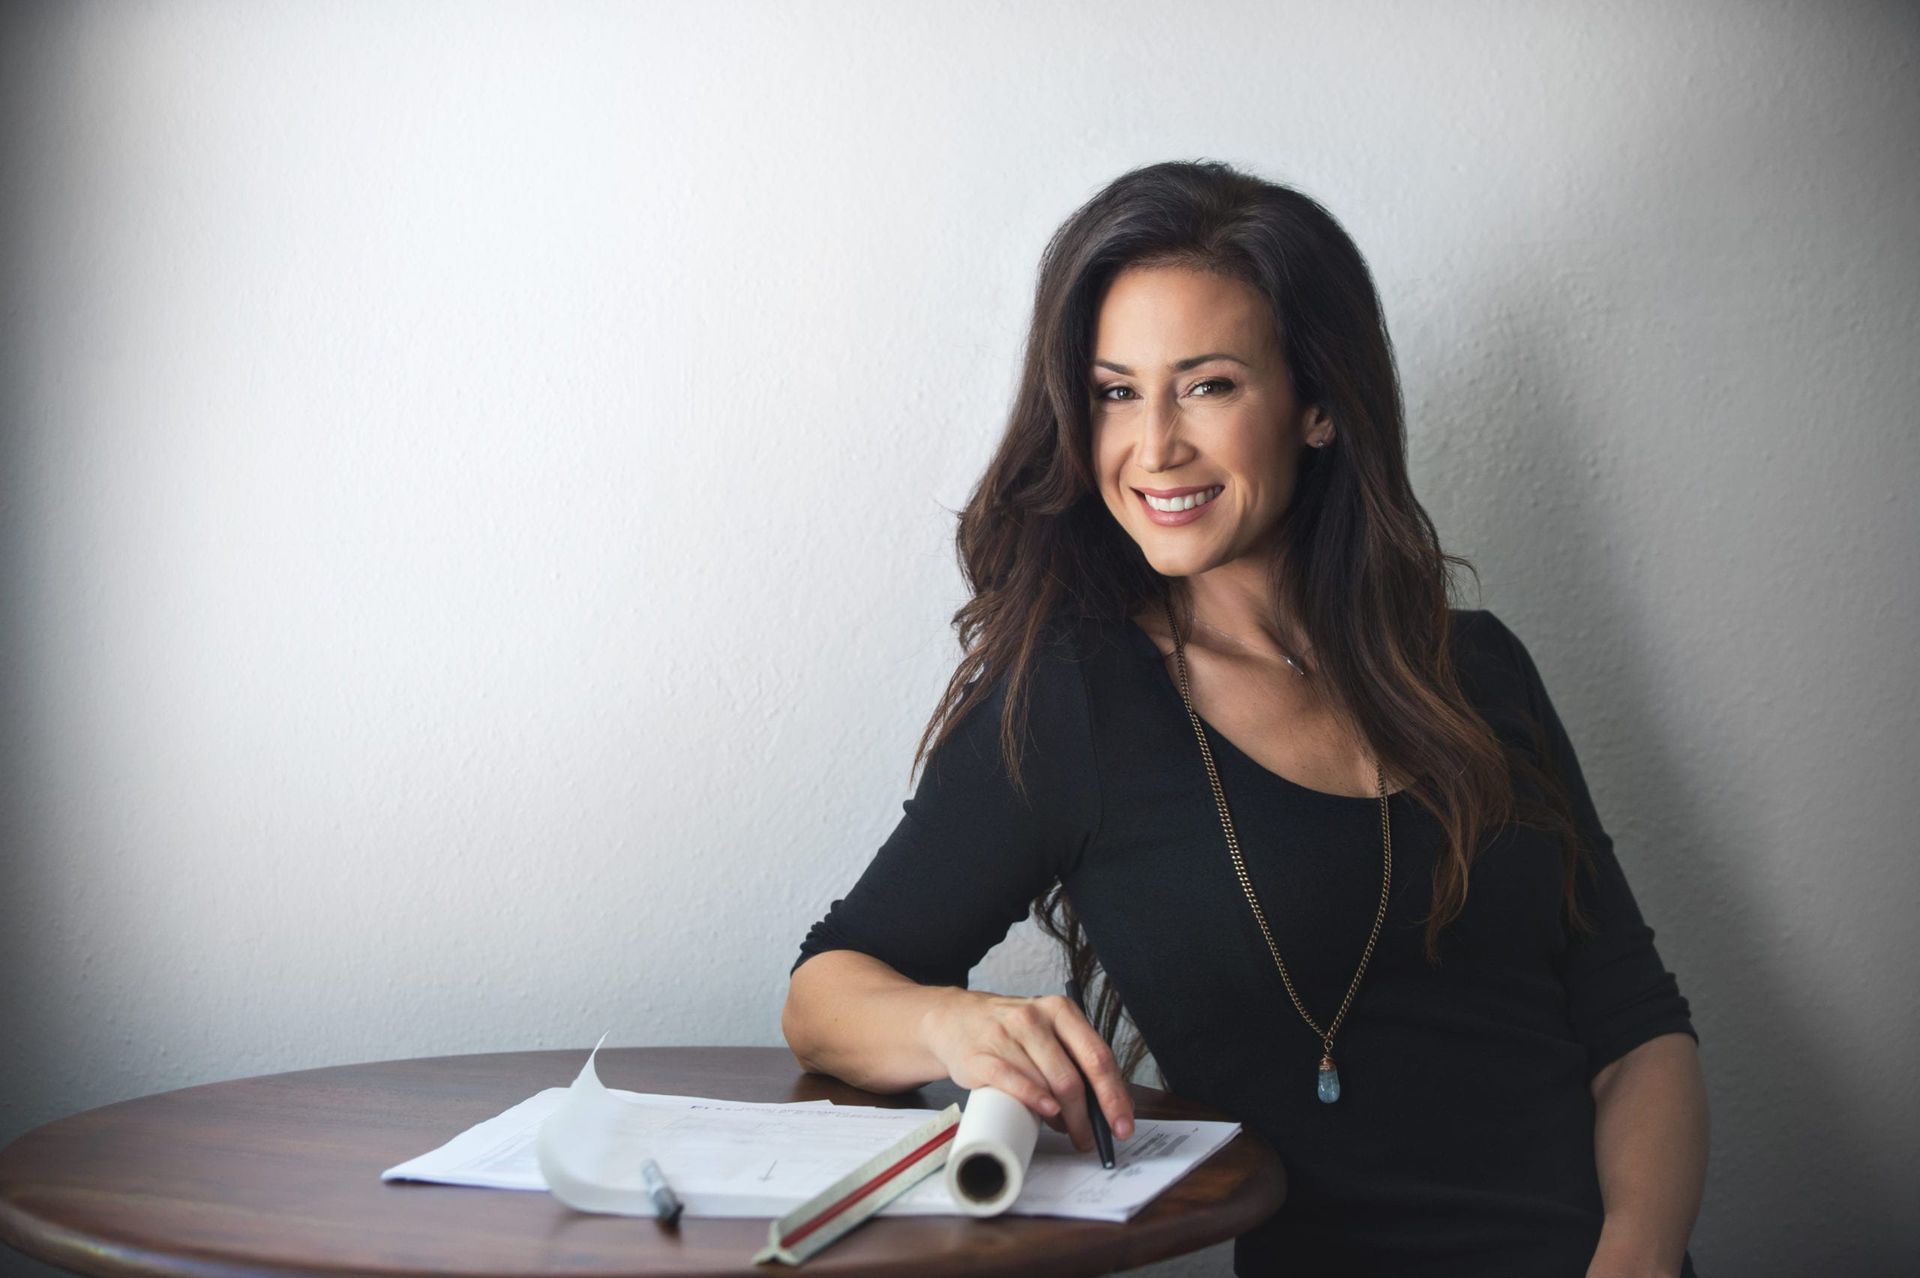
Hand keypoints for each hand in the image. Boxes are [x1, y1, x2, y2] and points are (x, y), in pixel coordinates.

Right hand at [918, 989, 1135, 1154]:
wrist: (957, 1020)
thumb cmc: (1012, 1033)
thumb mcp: (1048, 1032)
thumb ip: (1075, 1060)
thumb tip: (1105, 1108)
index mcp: (1061, 1011)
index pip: (1098, 1057)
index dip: (1113, 1096)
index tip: (1122, 1126)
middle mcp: (1034, 1017)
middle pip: (1072, 1078)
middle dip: (1087, 1118)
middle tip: (1090, 1140)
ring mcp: (1006, 1035)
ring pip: (1046, 1084)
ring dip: (1062, 1118)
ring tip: (1064, 1128)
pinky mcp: (981, 1055)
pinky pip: (1013, 1082)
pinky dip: (1033, 1101)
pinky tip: (1046, 1112)